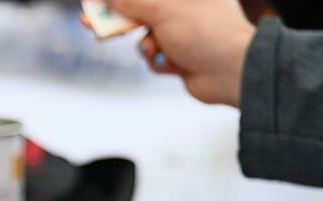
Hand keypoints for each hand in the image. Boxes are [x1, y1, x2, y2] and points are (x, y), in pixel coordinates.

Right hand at [106, 0, 255, 106]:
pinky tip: (173, 64)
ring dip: (146, 46)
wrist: (231, 71)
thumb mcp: (162, 9)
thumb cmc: (205, 32)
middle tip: (91, 25)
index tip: (94, 3)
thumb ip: (131, 2)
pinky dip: (158, 61)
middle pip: (140, 9)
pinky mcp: (180, 53)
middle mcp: (185, 5)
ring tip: (158, 50)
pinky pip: (154, 55)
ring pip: (144, 35)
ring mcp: (182, 30)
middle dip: (120, 21)